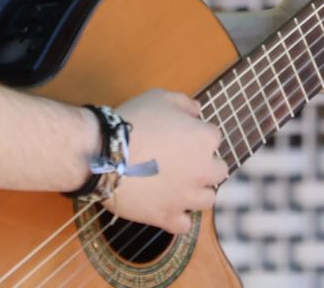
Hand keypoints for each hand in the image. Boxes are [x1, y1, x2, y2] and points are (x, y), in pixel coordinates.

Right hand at [104, 90, 225, 234]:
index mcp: (204, 139)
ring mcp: (187, 196)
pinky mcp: (168, 217)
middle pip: (218, 171)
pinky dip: (178, 218)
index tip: (180, 136)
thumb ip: (184, 103)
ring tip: (177, 186)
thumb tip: (197, 111)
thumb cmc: (133, 121)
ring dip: (196, 192)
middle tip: (183, 162)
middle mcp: (203, 170)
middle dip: (204, 166)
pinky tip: (166, 207)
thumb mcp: (159, 97)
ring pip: (207, 199)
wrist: (104, 154)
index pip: (213, 137)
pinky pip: (184, 225)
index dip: (196, 135)